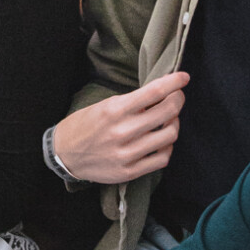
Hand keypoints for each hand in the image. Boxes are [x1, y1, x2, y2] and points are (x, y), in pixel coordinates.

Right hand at [49, 72, 188, 182]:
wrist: (64, 155)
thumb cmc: (85, 125)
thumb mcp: (104, 105)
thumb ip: (132, 102)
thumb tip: (161, 94)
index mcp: (115, 110)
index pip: (154, 92)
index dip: (174, 82)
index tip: (184, 78)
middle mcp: (122, 132)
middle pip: (168, 112)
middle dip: (178, 100)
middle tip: (177, 97)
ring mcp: (127, 154)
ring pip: (169, 136)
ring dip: (174, 124)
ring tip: (168, 120)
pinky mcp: (129, 171)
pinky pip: (162, 158)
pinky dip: (167, 147)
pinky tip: (161, 141)